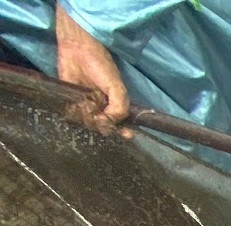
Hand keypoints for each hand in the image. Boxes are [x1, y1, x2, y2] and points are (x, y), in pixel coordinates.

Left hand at [55, 5, 131, 136]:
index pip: (120, 124)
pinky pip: (72, 115)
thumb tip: (109, 123)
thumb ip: (120, 106)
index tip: (126, 134)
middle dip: (103, 124)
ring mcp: (85, 106)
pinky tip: (76, 104)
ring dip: (87, 117)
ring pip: (87, 122)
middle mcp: (101, 108)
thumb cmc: (101, 66)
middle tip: (100, 115)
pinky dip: (73, 113)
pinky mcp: (69, 101)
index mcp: (114, 106)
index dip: (123, 131)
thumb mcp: (116, 86)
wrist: (77, 50)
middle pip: (103, 126)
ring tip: (87, 103)